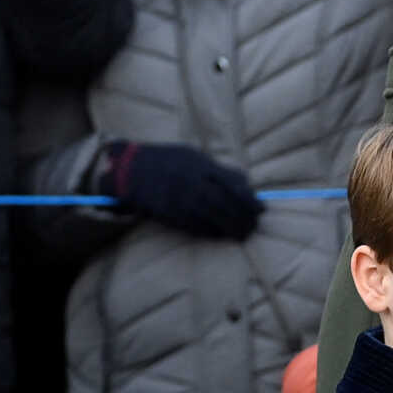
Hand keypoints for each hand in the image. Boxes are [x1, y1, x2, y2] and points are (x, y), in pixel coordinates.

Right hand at [104, 141, 262, 239]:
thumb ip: (219, 169)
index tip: (261, 209)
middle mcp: (192, 182)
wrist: (132, 171)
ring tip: (243, 235)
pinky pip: (196, 227)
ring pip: (213, 218)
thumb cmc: (167, 161)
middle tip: (254, 226)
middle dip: (243, 217)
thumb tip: (245, 182)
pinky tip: (222, 236)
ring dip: (231, 229)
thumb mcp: (193, 156)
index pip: (233, 184)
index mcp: (199, 165)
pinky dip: (212, 233)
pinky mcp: (171, 214)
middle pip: (225, 204)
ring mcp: (180, 200)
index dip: (250, 199)